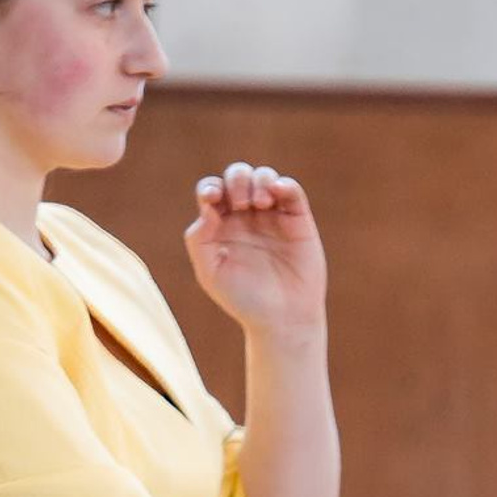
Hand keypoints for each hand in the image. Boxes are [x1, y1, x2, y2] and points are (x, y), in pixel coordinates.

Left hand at [184, 162, 327, 339]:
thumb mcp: (210, 274)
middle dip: (237, 180)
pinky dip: (284, 184)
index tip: (213, 199)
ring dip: (259, 181)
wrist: (282, 320)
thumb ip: (198, 240)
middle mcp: (247, 216)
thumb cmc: (244, 300)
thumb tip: (207, 208)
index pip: (213, 191)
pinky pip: (291, 189)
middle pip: (238, 176)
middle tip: (242, 204)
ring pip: (264, 176)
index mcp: (223, 225)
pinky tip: (276, 193)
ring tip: (259, 204)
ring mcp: (273, 216)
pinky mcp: (297, 219)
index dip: (211, 188)